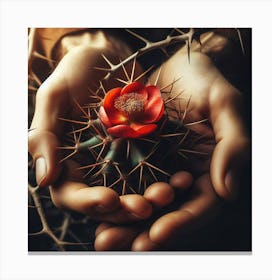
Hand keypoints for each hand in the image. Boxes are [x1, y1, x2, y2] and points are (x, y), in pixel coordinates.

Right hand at [28, 32, 164, 222]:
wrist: (109, 56)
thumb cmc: (76, 72)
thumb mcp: (55, 96)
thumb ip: (44, 135)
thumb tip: (44, 179)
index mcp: (68, 161)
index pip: (71, 194)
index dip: (87, 202)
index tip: (108, 199)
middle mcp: (95, 167)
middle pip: (106, 202)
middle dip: (124, 209)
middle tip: (144, 208)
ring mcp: (122, 160)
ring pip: (134, 191)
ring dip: (149, 199)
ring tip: (166, 196)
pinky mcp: (145, 150)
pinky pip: (157, 170)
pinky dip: (167, 178)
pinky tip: (181, 179)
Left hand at [94, 43, 249, 249]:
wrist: (175, 63)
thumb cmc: (204, 80)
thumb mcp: (225, 104)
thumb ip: (234, 145)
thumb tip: (227, 192)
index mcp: (210, 169)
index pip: (200, 206)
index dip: (181, 223)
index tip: (156, 235)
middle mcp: (185, 174)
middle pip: (167, 213)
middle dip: (142, 231)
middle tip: (116, 244)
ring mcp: (160, 167)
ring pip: (143, 203)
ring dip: (122, 222)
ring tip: (101, 238)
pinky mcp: (137, 156)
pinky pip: (124, 180)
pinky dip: (112, 195)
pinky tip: (94, 206)